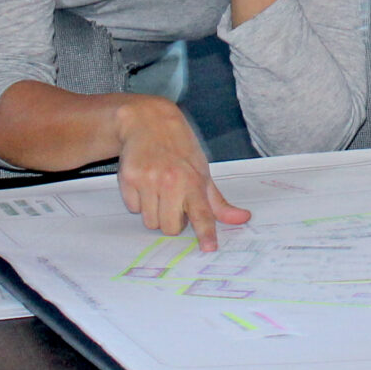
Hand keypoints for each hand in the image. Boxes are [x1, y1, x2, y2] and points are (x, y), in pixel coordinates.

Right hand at [114, 97, 249, 251]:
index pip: (202, 213)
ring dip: (154, 211)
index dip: (206, 233)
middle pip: (169, 228)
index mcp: (194, 180)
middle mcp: (171, 181)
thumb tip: (242, 218)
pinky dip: (139, 201)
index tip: (208, 248)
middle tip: (174, 201)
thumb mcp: (203, 171)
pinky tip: (144, 181)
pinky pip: (133, 208)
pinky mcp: (128, 179)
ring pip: (150, 221)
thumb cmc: (180, 148)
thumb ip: (218, 201)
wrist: (148, 121)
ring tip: (158, 188)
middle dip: (172, 221)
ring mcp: (148, 180)